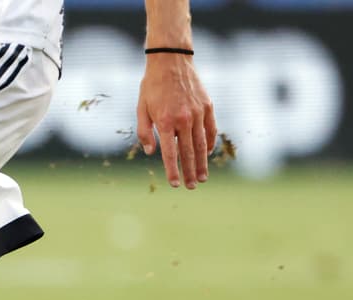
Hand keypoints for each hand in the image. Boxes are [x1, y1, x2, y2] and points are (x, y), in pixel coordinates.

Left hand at [137, 54, 216, 188]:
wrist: (171, 60)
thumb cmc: (152, 86)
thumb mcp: (141, 108)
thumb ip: (145, 132)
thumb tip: (151, 152)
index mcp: (166, 121)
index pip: (170, 153)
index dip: (173, 171)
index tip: (175, 185)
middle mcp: (184, 119)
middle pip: (188, 152)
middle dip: (190, 172)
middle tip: (193, 186)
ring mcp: (198, 112)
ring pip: (201, 143)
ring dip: (202, 163)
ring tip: (203, 177)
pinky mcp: (207, 106)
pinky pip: (210, 129)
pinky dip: (209, 143)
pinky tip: (207, 154)